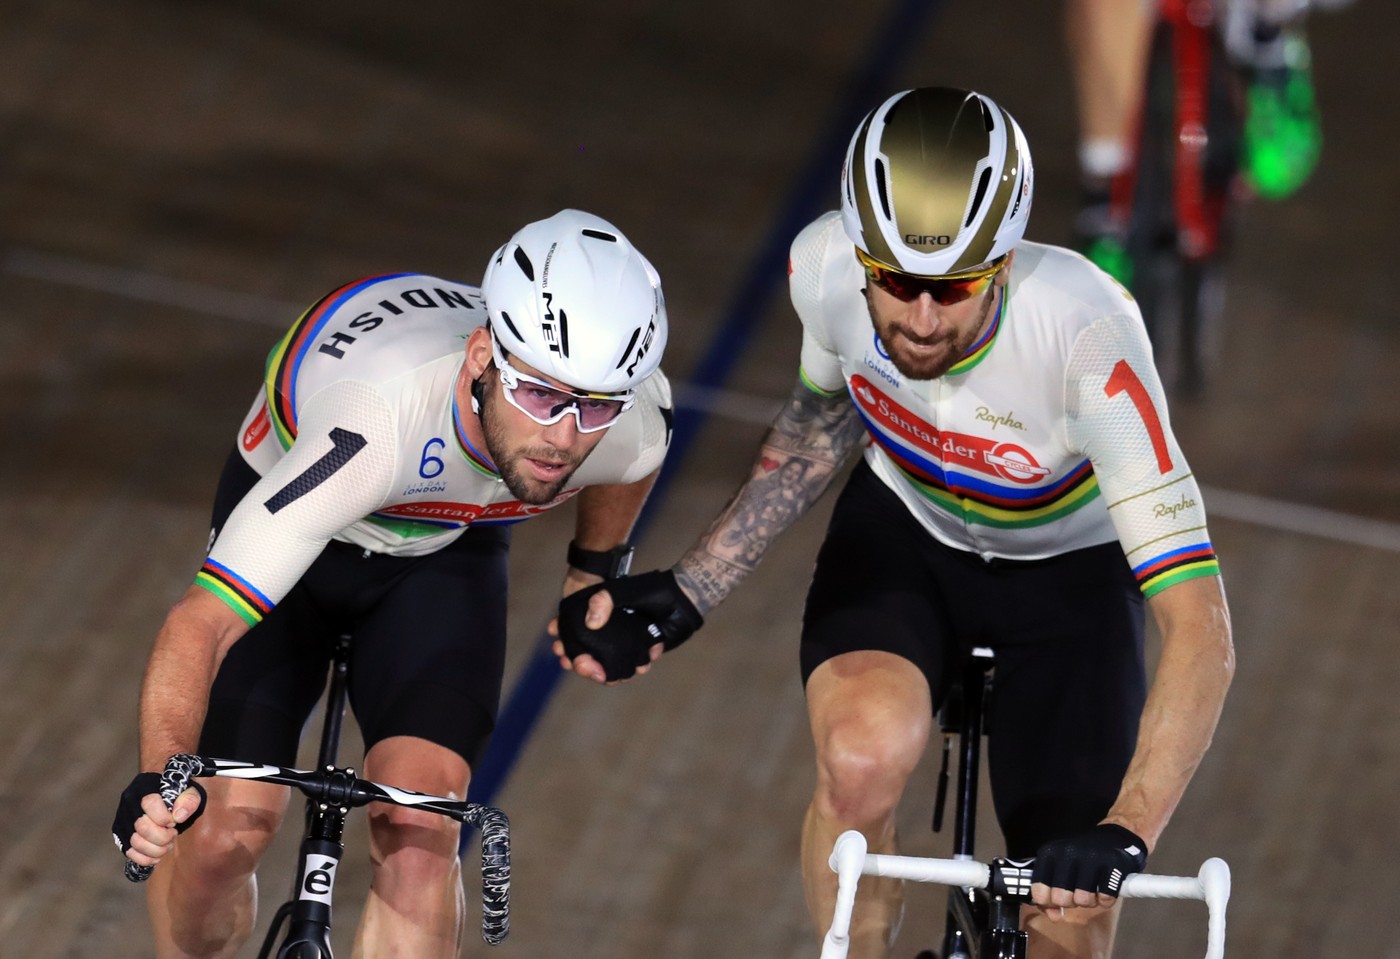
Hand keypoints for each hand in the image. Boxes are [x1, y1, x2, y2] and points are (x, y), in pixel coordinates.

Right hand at [112, 772, 206, 866]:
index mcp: (145, 787)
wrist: (166, 797)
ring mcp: (122, 820)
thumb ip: (189, 800)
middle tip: (173, 834)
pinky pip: (129, 852)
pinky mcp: (120, 835)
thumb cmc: (178, 794)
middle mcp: (129, 803)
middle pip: (142, 827)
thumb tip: (178, 816)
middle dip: (163, 836)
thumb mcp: (189, 791)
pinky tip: (158, 855)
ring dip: (156, 849)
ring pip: (135, 842)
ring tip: (167, 845)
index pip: (150, 803)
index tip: (174, 822)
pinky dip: (146, 858)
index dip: (164, 817)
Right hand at [553, 569, 702, 681]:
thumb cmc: (652, 590)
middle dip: (580, 663)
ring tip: (606, 674)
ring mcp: (625, 644)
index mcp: (600, 617)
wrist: (684, 599)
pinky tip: (642, 662)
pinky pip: (633, 668)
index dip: (563, 642)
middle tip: (577, 664)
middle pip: (586, 655)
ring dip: (605, 673)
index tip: (558, 647)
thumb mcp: (623, 589)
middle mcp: (609, 633)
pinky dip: (634, 668)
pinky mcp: (641, 653)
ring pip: (607, 666)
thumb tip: (591, 622)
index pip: (573, 632)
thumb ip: (605, 599)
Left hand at [1030, 823, 1147, 914]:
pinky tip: (1105, 890)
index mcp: (1050, 852)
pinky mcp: (1113, 863)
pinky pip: (1105, 898)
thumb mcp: (1060, 869)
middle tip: (1076, 893)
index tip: (1055, 901)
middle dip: (1070, 903)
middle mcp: (1068, 852)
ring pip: (1083, 900)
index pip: (1039, 890)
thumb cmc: (1083, 857)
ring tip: (1091, 891)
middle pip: (1060, 898)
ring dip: (1089, 902)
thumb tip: (1052, 915)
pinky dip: (1105, 900)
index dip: (1047, 902)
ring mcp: (1091, 856)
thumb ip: (1050, 893)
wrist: (1113, 838)